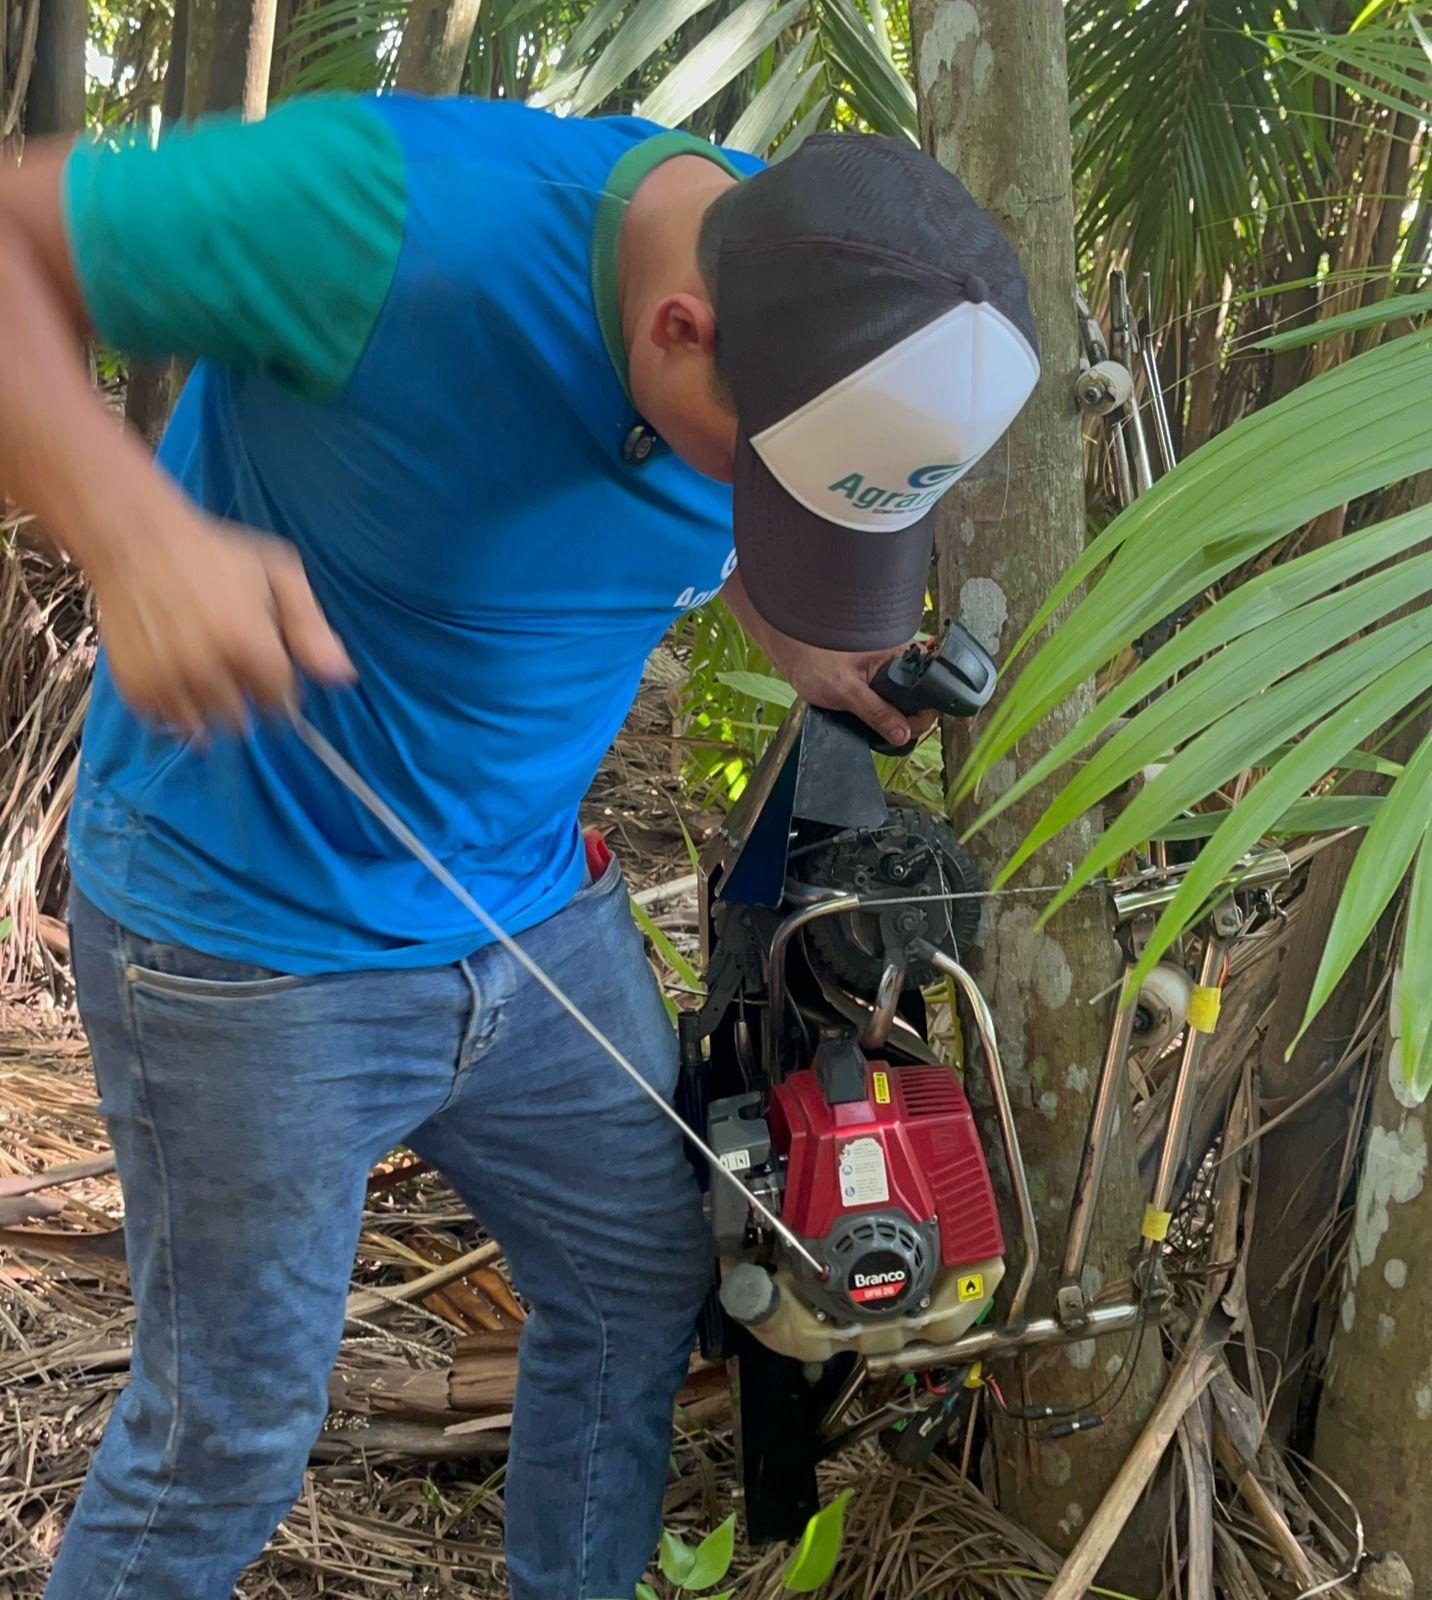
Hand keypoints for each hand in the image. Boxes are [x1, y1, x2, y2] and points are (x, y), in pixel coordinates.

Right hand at [92, 501, 354, 736]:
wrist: (134, 540)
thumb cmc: (215, 554)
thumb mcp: (278, 574)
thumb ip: (311, 628)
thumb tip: (343, 678)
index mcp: (248, 644)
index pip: (280, 705)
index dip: (279, 692)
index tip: (270, 673)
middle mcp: (207, 670)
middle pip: (242, 721)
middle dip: (245, 701)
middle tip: (232, 666)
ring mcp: (167, 682)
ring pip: (205, 730)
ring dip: (210, 711)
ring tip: (205, 674)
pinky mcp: (135, 688)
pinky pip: (167, 724)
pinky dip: (176, 713)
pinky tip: (178, 681)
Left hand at [764, 637, 935, 750]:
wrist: (789, 650)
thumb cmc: (814, 659)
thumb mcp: (846, 690)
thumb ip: (876, 712)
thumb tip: (902, 735)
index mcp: (901, 654)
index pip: (933, 683)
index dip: (933, 707)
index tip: (925, 726)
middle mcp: (900, 662)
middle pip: (922, 698)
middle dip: (911, 719)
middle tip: (893, 734)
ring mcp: (888, 673)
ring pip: (906, 704)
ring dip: (897, 720)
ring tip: (880, 729)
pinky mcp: (876, 683)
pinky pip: (891, 703)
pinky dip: (885, 716)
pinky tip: (873, 724)